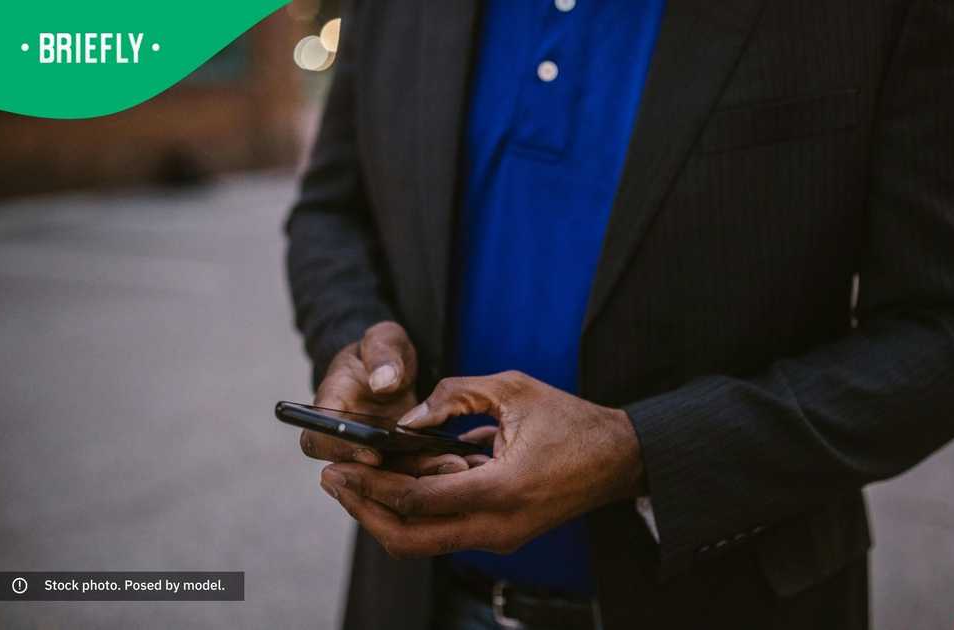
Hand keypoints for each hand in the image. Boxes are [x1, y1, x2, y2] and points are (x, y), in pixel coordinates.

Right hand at [300, 321, 472, 475]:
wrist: (394, 366)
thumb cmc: (382, 351)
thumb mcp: (383, 341)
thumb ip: (382, 355)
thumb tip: (382, 382)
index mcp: (331, 405)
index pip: (318, 439)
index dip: (339, 450)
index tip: (372, 452)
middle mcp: (346, 436)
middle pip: (354, 471)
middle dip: (390, 476)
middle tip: (427, 469)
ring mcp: (370, 452)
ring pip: (387, 477)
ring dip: (417, 477)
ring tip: (453, 465)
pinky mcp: (395, 459)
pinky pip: (409, 472)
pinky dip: (431, 470)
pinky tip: (460, 464)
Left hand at [318, 371, 645, 556]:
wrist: (620, 459)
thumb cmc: (572, 422)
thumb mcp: (513, 389)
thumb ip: (454, 396)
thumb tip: (408, 420)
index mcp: (502, 490)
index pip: (417, 500)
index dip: (371, 485)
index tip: (339, 467)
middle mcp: (497, 526)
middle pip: (409, 538)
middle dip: (364, 511)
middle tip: (334, 481)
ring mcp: (499, 537)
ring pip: (423, 542)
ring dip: (384, 516)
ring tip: (353, 484)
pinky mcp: (500, 535)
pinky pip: (443, 532)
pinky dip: (412, 514)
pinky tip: (392, 484)